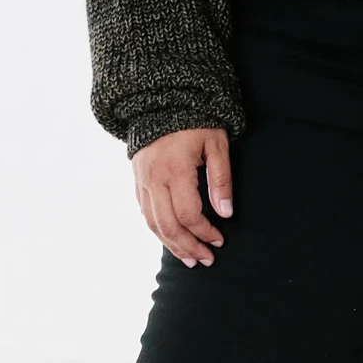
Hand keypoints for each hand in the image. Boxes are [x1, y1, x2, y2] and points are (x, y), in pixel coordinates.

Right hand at [132, 126, 234, 265]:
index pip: (189, 214)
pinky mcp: (137, 182)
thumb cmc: (194, 122)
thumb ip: (221, 179)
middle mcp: (154, 179)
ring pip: (152, 224)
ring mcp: (142, 181)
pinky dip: (159, 230)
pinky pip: (145, 213)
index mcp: (174, 169)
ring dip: (171, 245)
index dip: (205, 232)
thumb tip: (226, 213)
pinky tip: (172, 240)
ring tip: (189, 259)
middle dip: (188, 247)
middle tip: (205, 260)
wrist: (160, 103)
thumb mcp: (216, 144)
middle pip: (168, 225)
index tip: (220, 240)